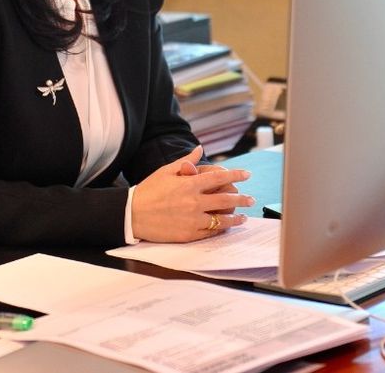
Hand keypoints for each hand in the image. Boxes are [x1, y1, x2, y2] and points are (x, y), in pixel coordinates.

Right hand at [131, 146, 253, 242]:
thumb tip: (199, 149)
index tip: (247, 174)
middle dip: (242, 198)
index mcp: (189, 184)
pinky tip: (226, 226)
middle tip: (251, 199)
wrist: (132, 213)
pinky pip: (210, 232)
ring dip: (236, 217)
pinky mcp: (189, 234)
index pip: (219, 177)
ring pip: (222, 219)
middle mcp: (194, 201)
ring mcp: (193, 219)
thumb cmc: (149, 190)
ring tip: (244, 217)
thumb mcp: (166, 171)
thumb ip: (186, 161)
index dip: (235, 175)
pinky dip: (221, 229)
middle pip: (225, 199)